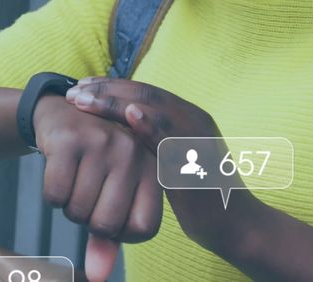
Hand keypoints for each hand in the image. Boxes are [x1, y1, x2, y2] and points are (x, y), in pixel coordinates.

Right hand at [32, 95, 162, 280]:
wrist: (64, 115)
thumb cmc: (94, 165)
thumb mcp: (108, 197)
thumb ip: (107, 241)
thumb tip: (96, 278)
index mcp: (152, 169)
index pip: (143, 228)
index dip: (120, 232)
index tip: (110, 211)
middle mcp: (133, 154)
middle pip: (106, 224)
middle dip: (87, 220)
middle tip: (87, 193)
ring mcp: (102, 143)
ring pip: (78, 211)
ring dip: (68, 206)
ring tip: (75, 178)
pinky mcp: (70, 140)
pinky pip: (55, 195)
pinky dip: (51, 195)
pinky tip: (58, 170)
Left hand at [65, 77, 246, 258]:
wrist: (237, 225)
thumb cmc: (201, 196)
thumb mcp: (175, 160)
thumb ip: (155, 142)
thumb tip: (124, 131)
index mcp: (189, 116)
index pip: (146, 91)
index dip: (113, 86)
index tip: (84, 86)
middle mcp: (194, 120)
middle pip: (145, 94)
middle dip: (107, 89)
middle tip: (75, 91)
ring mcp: (197, 138)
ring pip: (154, 109)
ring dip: (115, 102)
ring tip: (84, 101)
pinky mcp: (198, 161)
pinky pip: (172, 138)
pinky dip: (149, 124)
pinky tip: (127, 116)